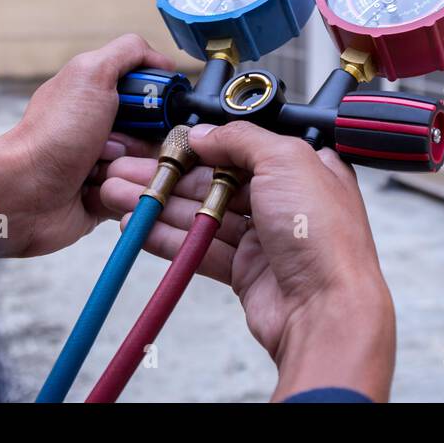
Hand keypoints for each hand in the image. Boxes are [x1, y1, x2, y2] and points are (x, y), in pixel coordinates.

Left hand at [0, 34, 174, 257]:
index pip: (154, 98)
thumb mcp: (91, 74)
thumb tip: (162, 59)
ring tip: (94, 170)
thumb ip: (128, 53)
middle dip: (140, 142)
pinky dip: (119, 194)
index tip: (152, 111)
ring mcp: (105, 164)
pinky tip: (91, 190)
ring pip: (148, 168)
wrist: (23, 192)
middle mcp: (104, 129)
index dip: (158, 106)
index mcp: (101, 97)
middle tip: (109, 143)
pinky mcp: (105, 197)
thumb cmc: (52, 134)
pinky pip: (135, 197)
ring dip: (126, 169)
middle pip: (157, 135)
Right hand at [101, 122, 395, 400]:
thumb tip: (207, 133)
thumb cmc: (324, 235)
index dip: (206, 143)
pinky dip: (170, 238)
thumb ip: (241, 139)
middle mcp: (287, 200)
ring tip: (118, 195)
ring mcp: (266, 237)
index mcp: (305, 167)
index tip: (169, 141)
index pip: (246, 146)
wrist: (325, 310)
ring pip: (203, 214)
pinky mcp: (248, 271)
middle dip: (170, 175)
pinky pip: (201, 249)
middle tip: (127, 171)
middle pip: (217, 180)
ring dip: (160, 205)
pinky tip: (140, 229)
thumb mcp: (286, 160)